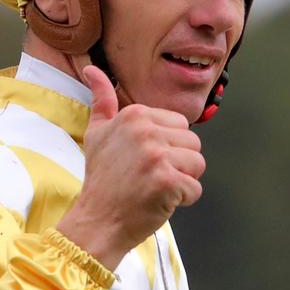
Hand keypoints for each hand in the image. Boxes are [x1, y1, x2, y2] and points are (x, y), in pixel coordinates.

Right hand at [56, 65, 204, 269]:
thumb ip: (102, 99)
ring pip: (197, 164)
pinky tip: (159, 201)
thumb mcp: (97, 133)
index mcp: (134, 115)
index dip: (167, 147)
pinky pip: (195, 189)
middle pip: (192, 143)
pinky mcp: (167, 181)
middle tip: (149, 177)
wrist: (97, 220)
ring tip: (155, 188)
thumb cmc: (101, 179)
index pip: (179, 125)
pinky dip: (182, 200)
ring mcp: (156, 156)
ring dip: (182, 181)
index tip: (142, 161)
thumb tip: (92, 69)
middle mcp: (145, 131)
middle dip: (178, 163)